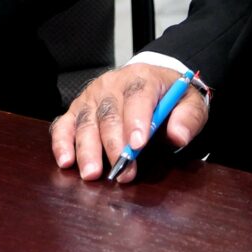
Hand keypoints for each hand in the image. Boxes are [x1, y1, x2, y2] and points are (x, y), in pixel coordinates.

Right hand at [50, 64, 208, 182]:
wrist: (152, 82)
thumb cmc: (169, 97)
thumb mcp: (189, 102)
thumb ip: (188, 118)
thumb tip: (179, 136)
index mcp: (142, 78)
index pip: (137, 96)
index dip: (137, 121)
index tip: (138, 145)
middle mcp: (112, 85)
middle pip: (109, 114)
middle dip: (114, 144)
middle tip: (121, 170)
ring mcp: (92, 97)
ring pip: (86, 121)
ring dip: (87, 149)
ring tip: (92, 173)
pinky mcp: (78, 110)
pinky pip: (65, 124)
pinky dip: (62, 142)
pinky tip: (65, 161)